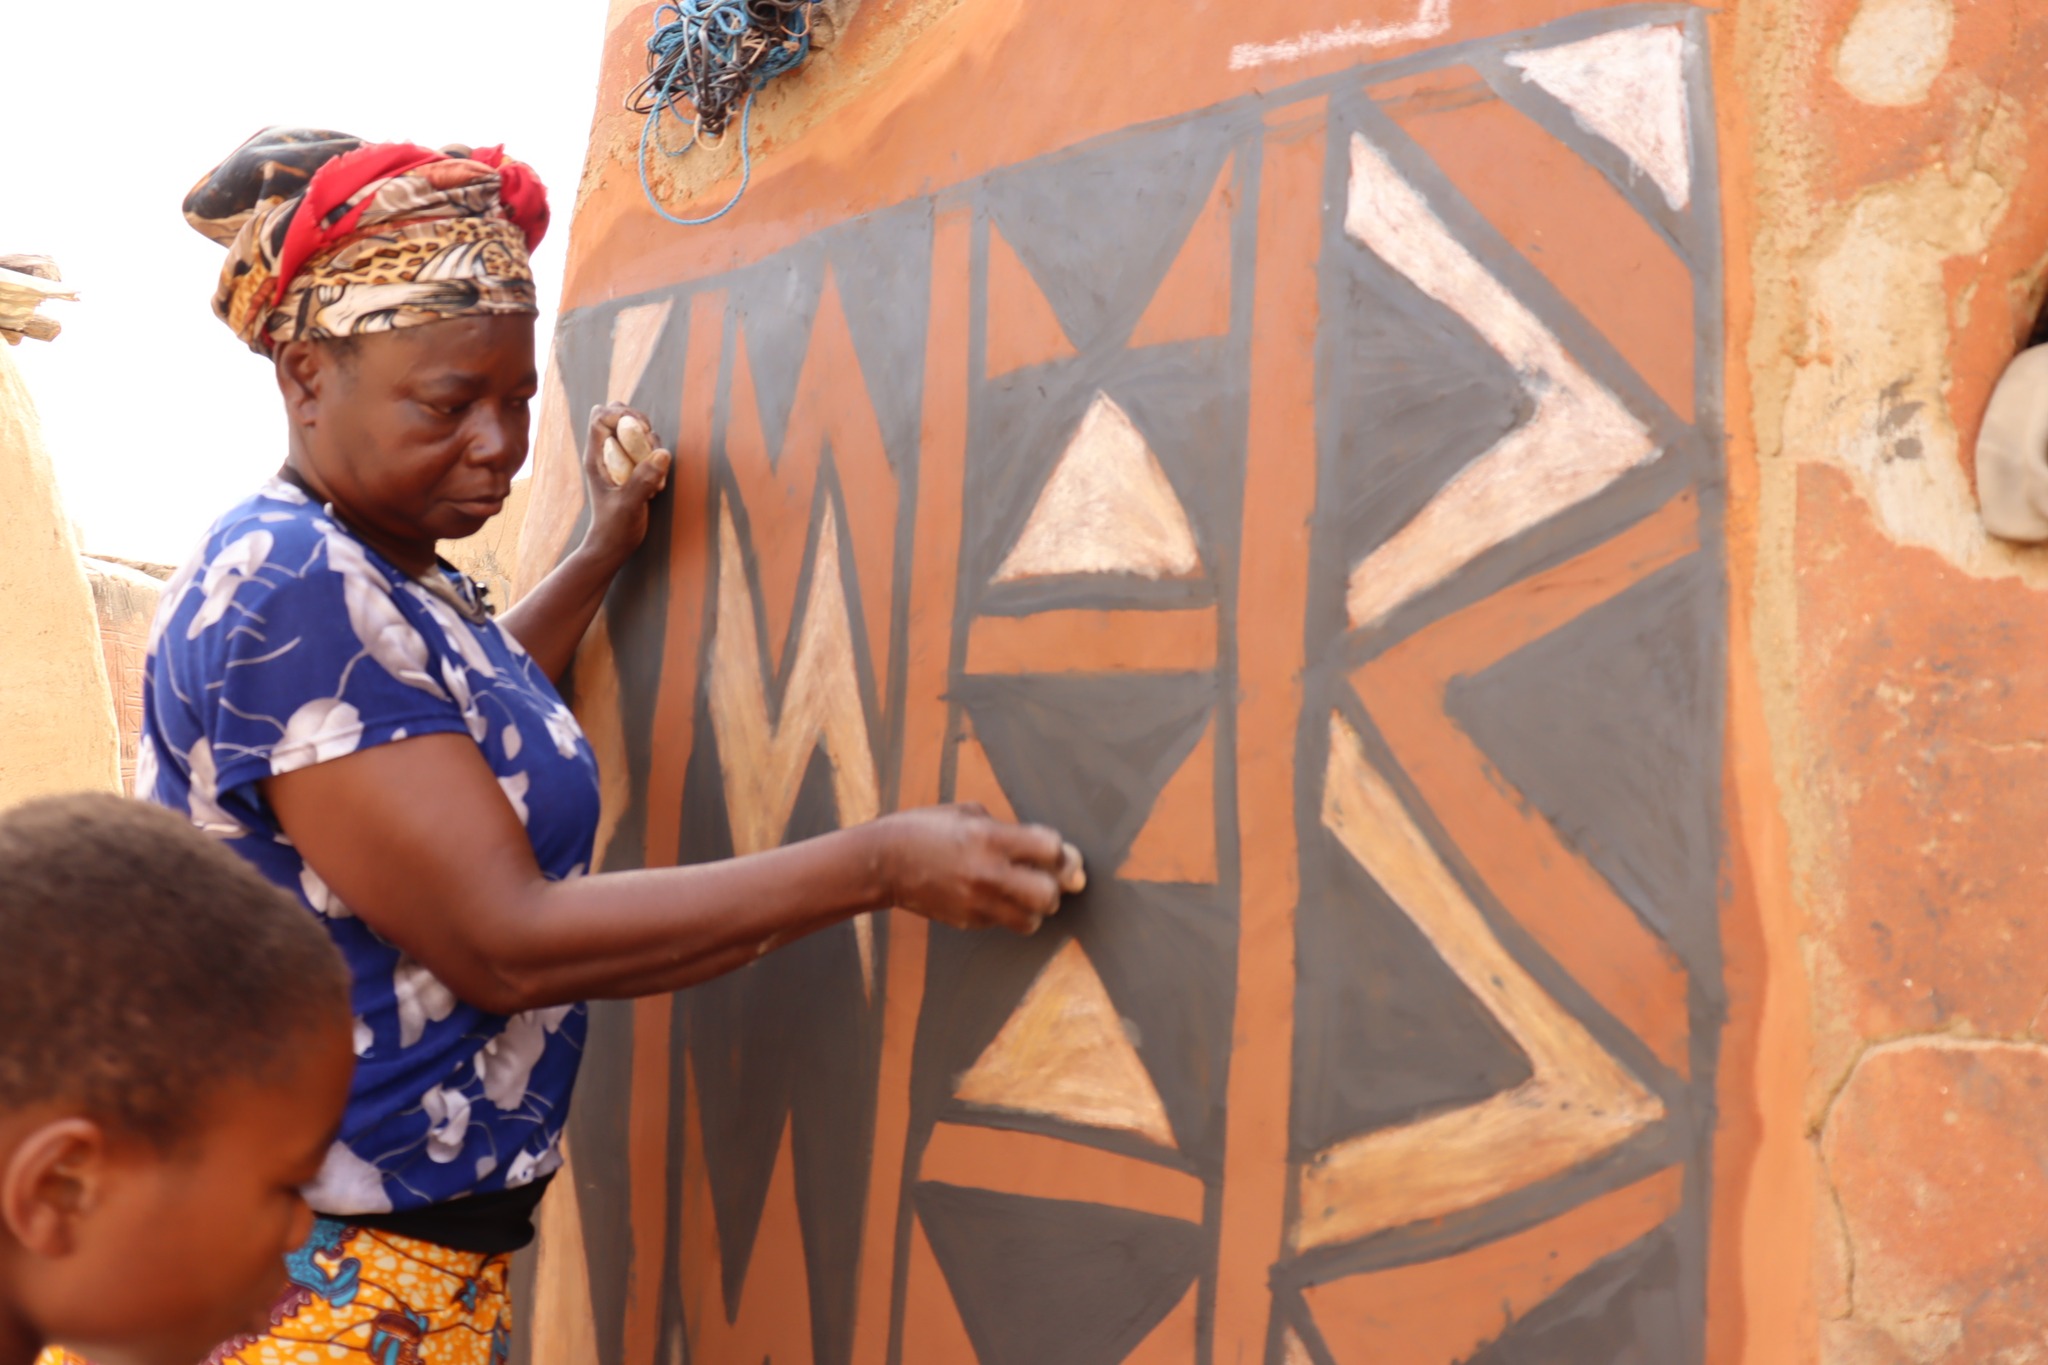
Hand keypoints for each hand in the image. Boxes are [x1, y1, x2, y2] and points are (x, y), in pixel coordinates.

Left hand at [579, 403, 671, 565]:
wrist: (613, 547)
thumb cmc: (614, 528)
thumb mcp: (628, 505)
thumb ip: (643, 480)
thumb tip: (662, 453)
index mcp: (596, 457)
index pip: (601, 416)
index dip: (622, 414)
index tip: (641, 431)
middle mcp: (606, 454)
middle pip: (617, 416)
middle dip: (638, 422)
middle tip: (648, 445)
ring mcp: (620, 462)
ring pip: (635, 433)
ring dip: (651, 445)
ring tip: (654, 476)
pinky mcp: (633, 471)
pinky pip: (646, 452)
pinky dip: (656, 461)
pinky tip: (656, 486)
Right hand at [873, 805, 1086, 934]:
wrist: (884, 862)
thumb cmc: (928, 829)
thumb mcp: (970, 815)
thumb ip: (1011, 831)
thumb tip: (1053, 852)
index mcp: (990, 838)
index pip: (1051, 849)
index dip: (1058, 850)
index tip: (1051, 851)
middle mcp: (987, 873)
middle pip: (1049, 894)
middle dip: (1055, 886)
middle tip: (1045, 877)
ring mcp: (977, 902)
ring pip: (1033, 920)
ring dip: (1035, 907)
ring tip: (1023, 892)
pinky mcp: (969, 921)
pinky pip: (1006, 924)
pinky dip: (1010, 913)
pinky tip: (995, 896)